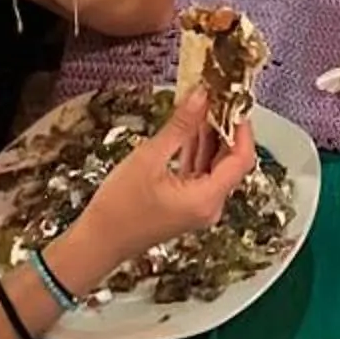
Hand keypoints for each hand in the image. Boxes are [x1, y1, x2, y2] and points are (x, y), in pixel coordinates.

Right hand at [81, 88, 256, 269]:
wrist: (98, 242)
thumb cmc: (118, 208)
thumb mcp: (149, 158)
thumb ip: (180, 126)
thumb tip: (201, 97)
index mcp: (206, 198)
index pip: (241, 158)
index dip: (241, 127)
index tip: (233, 102)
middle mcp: (209, 206)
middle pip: (231, 161)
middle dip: (225, 127)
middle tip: (216, 97)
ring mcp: (199, 207)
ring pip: (216, 166)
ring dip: (210, 137)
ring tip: (202, 105)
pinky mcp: (188, 205)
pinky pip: (201, 173)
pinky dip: (197, 151)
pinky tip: (188, 129)